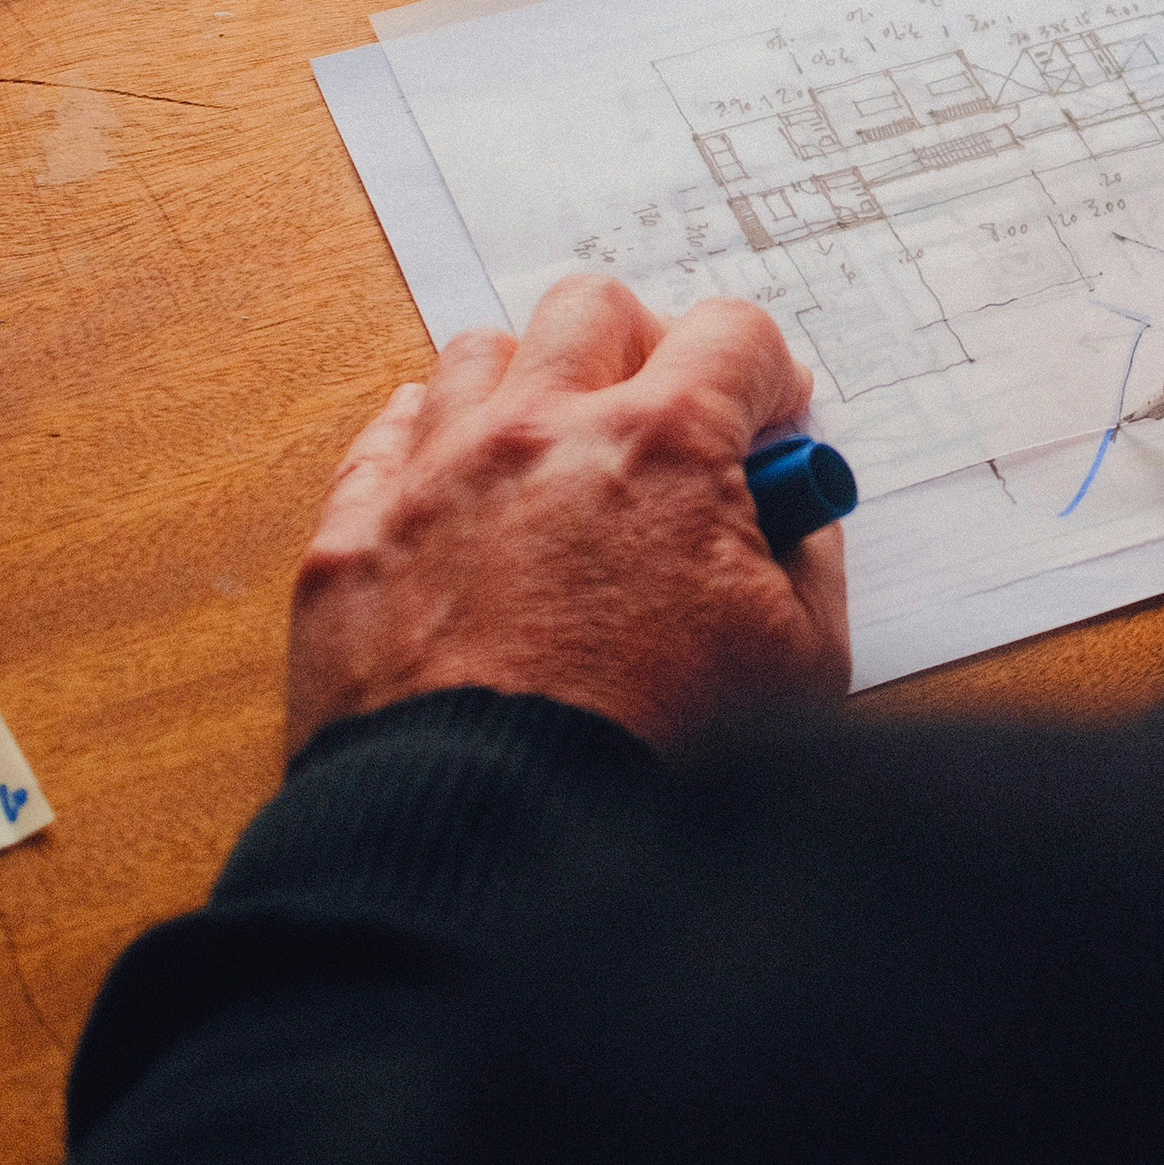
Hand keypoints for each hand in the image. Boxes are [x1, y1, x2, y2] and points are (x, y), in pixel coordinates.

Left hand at [286, 275, 849, 756]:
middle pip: (595, 309)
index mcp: (663, 448)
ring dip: (532, 389)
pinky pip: (389, 434)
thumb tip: (795, 513)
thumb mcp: (803, 669)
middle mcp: (540, 432)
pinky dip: (433, 447)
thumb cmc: (651, 765)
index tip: (768, 424)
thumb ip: (810, 561)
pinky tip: (466, 498)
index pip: (735, 332)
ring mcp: (434, 476)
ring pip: (480, 354)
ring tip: (555, 466)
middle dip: (645, 349)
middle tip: (665, 425)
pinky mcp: (353, 537)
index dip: (767, 376)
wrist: (489, 855)